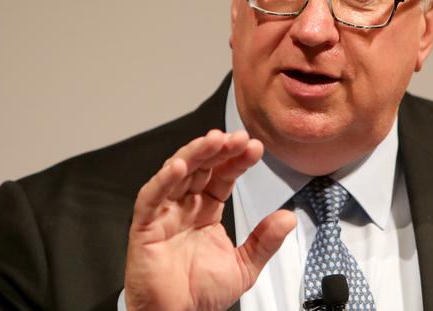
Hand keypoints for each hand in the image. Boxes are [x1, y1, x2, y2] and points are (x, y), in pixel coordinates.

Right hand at [124, 129, 296, 310]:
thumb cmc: (200, 294)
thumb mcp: (243, 266)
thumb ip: (264, 241)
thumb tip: (288, 217)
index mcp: (206, 211)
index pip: (222, 177)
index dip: (237, 161)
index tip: (254, 148)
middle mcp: (185, 206)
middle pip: (201, 168)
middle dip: (219, 150)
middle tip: (238, 137)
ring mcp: (164, 214)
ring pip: (176, 173)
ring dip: (195, 154)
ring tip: (214, 140)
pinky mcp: (144, 227)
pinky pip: (151, 198)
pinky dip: (163, 180)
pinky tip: (179, 165)